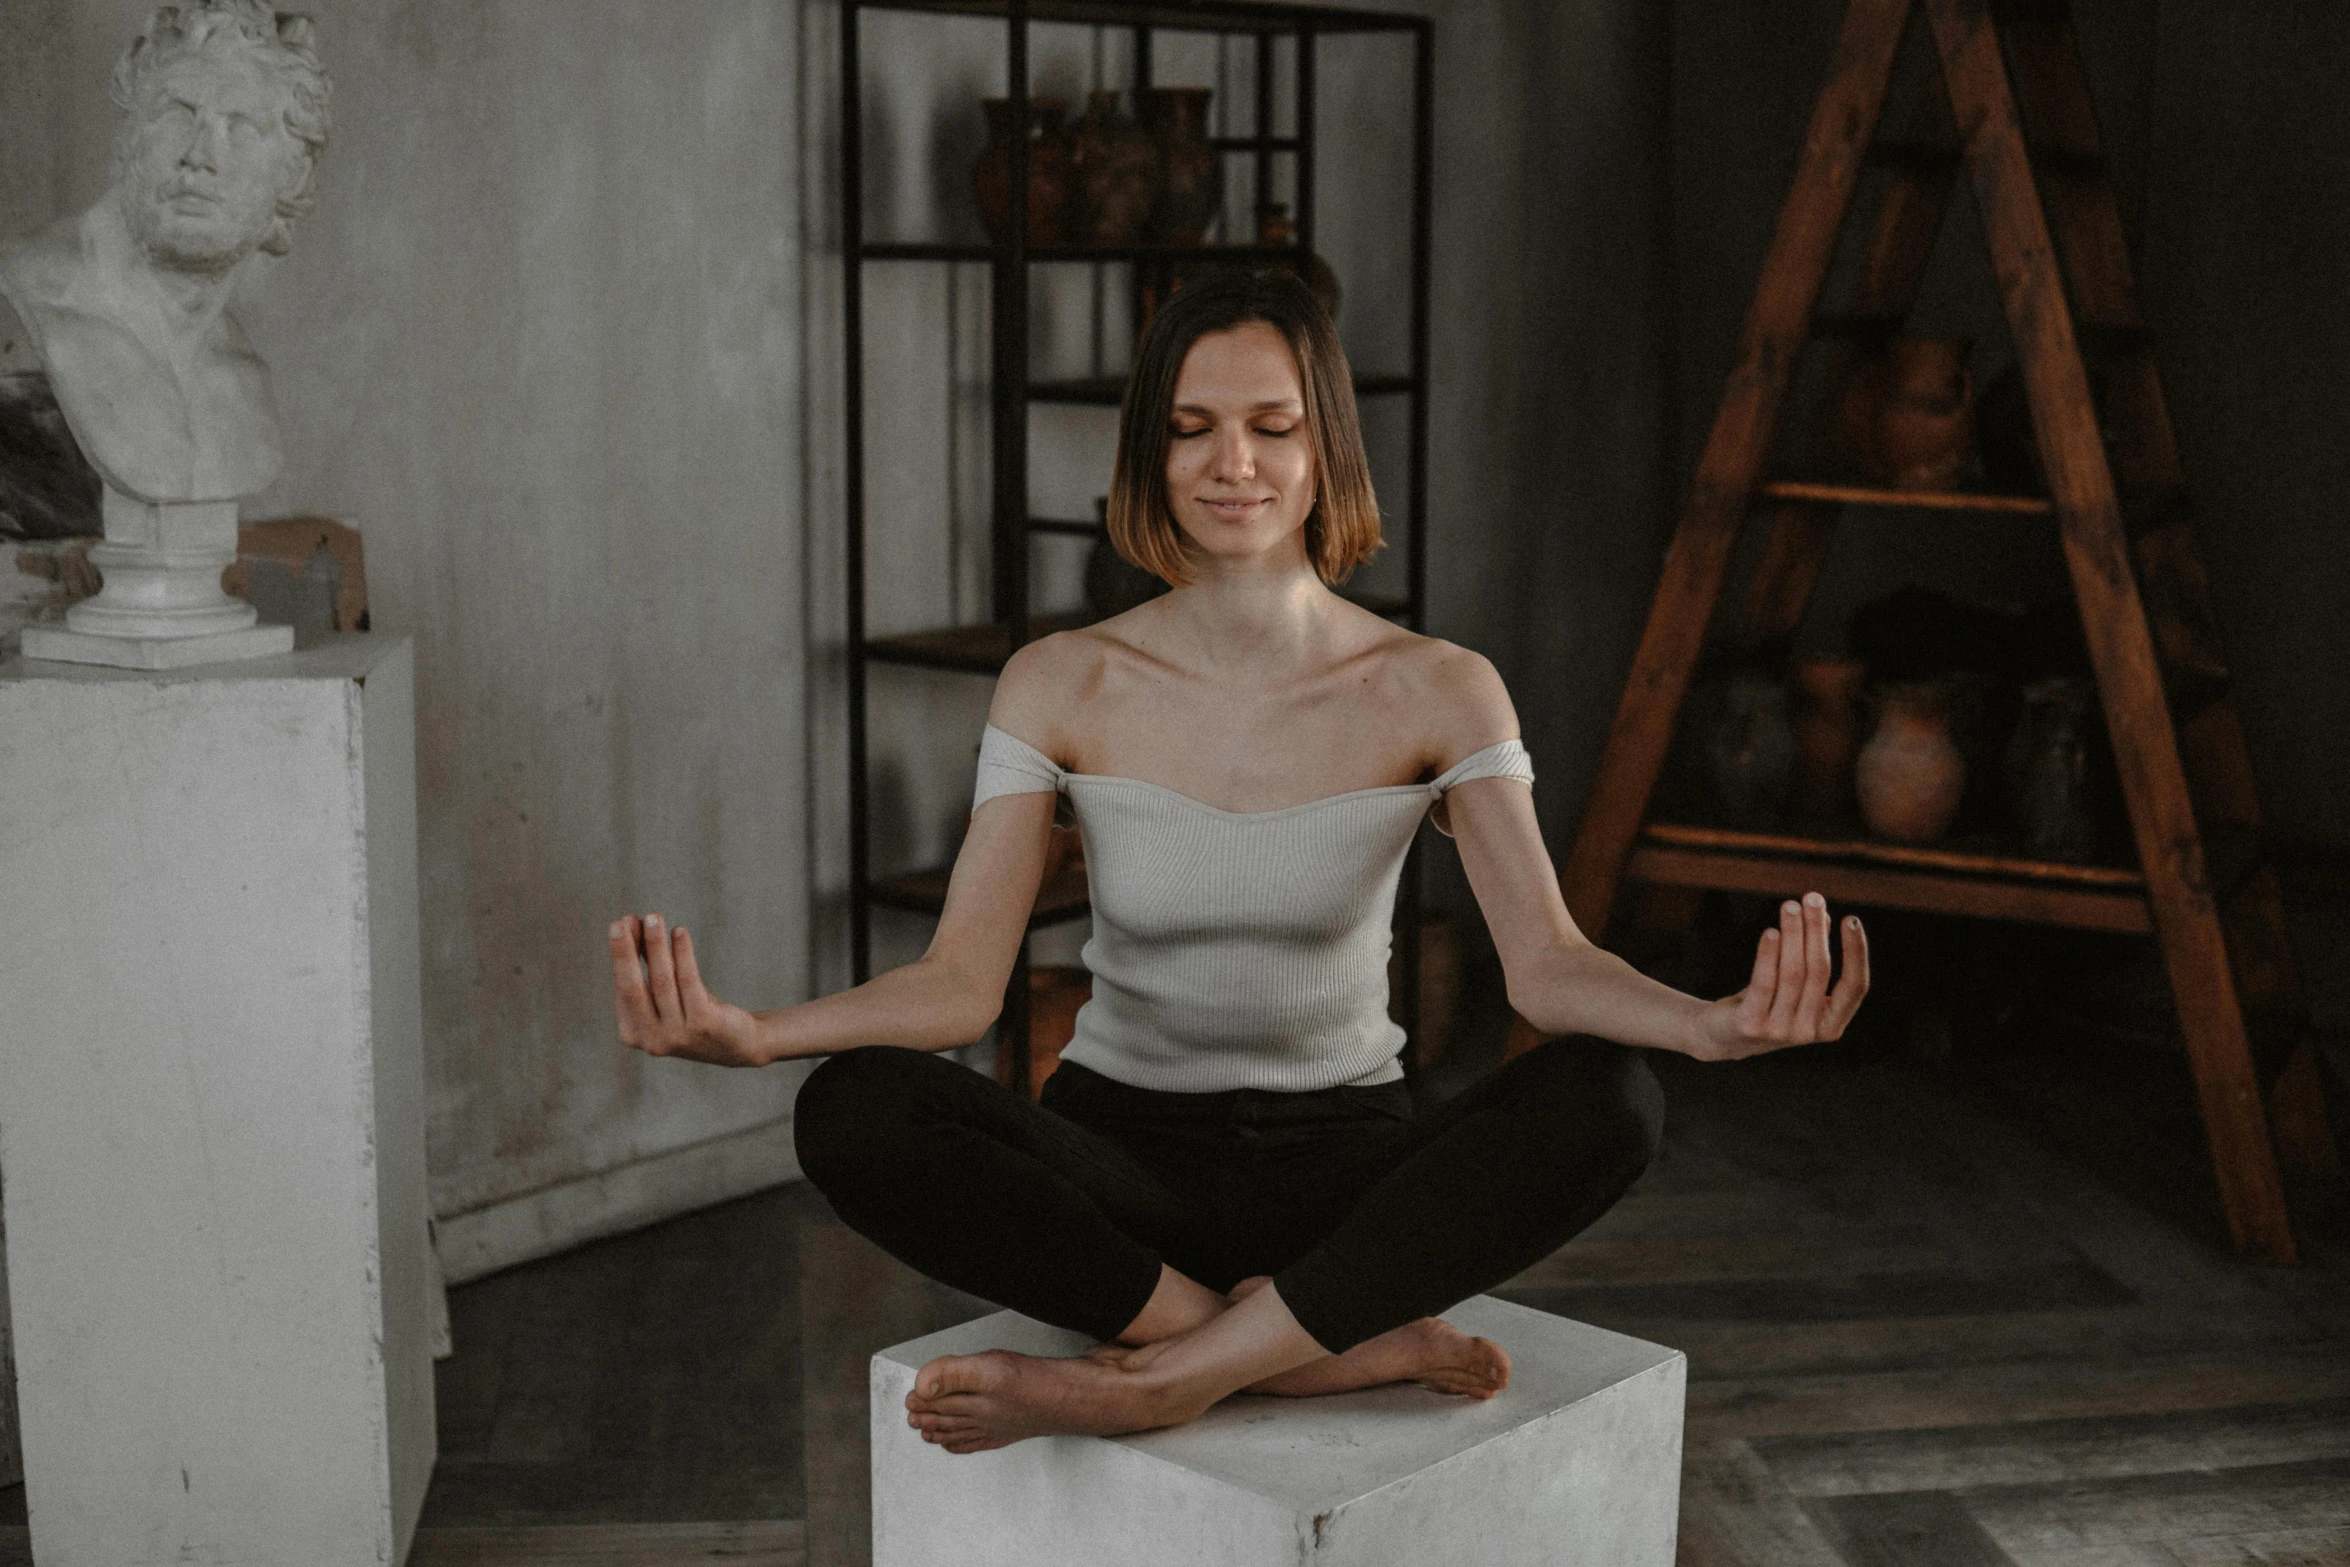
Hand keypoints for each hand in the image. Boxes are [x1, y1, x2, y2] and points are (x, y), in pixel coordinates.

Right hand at [609, 912, 764, 1066]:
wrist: (738, 1042)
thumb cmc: (693, 1010)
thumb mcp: (666, 992)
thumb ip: (647, 964)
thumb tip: (630, 923)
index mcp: (632, 1033)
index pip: (622, 989)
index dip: (622, 954)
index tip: (623, 922)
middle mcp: (651, 1040)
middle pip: (633, 989)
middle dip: (625, 953)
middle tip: (620, 921)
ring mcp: (677, 1035)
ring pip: (662, 982)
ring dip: (656, 945)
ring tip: (653, 917)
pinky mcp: (703, 1024)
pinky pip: (689, 981)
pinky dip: (682, 954)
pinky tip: (679, 932)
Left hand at [1691, 892, 1868, 1061]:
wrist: (1722, 1036)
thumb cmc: (1768, 1002)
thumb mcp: (1794, 982)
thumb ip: (1811, 953)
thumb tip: (1822, 915)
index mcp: (1830, 1025)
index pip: (1856, 987)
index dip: (1856, 952)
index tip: (1851, 919)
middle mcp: (1809, 1032)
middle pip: (1819, 972)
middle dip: (1816, 931)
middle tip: (1812, 899)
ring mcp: (1780, 1031)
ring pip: (1792, 974)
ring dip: (1792, 935)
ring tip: (1790, 906)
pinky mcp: (1750, 1025)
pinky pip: (1763, 983)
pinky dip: (1768, 955)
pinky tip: (1771, 932)